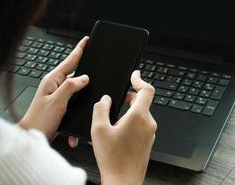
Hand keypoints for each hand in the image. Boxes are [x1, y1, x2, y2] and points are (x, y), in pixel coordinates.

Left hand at [18, 37, 89, 139]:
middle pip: (73, 71)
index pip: (69, 61)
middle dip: (84, 65)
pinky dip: (79, 99)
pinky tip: (82, 102)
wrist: (33, 134)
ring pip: (75, 85)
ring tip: (92, 79)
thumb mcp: (56, 102)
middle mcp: (55, 85)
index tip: (86, 40)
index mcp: (52, 80)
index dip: (79, 49)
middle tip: (94, 57)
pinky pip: (74, 97)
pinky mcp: (61, 102)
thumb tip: (84, 77)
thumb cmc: (39, 120)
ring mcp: (58, 93)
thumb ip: (70, 87)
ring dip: (83, 86)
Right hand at [91, 70, 156, 184]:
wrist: (123, 181)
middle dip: (127, 99)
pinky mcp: (148, 141)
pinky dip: (130, 122)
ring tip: (112, 123)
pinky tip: (117, 133)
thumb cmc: (113, 159)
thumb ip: (101, 108)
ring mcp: (150, 133)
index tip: (135, 75)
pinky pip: (140, 125)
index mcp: (139, 117)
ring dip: (127, 112)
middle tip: (113, 103)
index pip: (147, 90)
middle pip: (141, 102)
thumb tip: (105, 100)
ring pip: (140, 114)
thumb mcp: (99, 129)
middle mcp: (148, 124)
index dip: (140, 80)